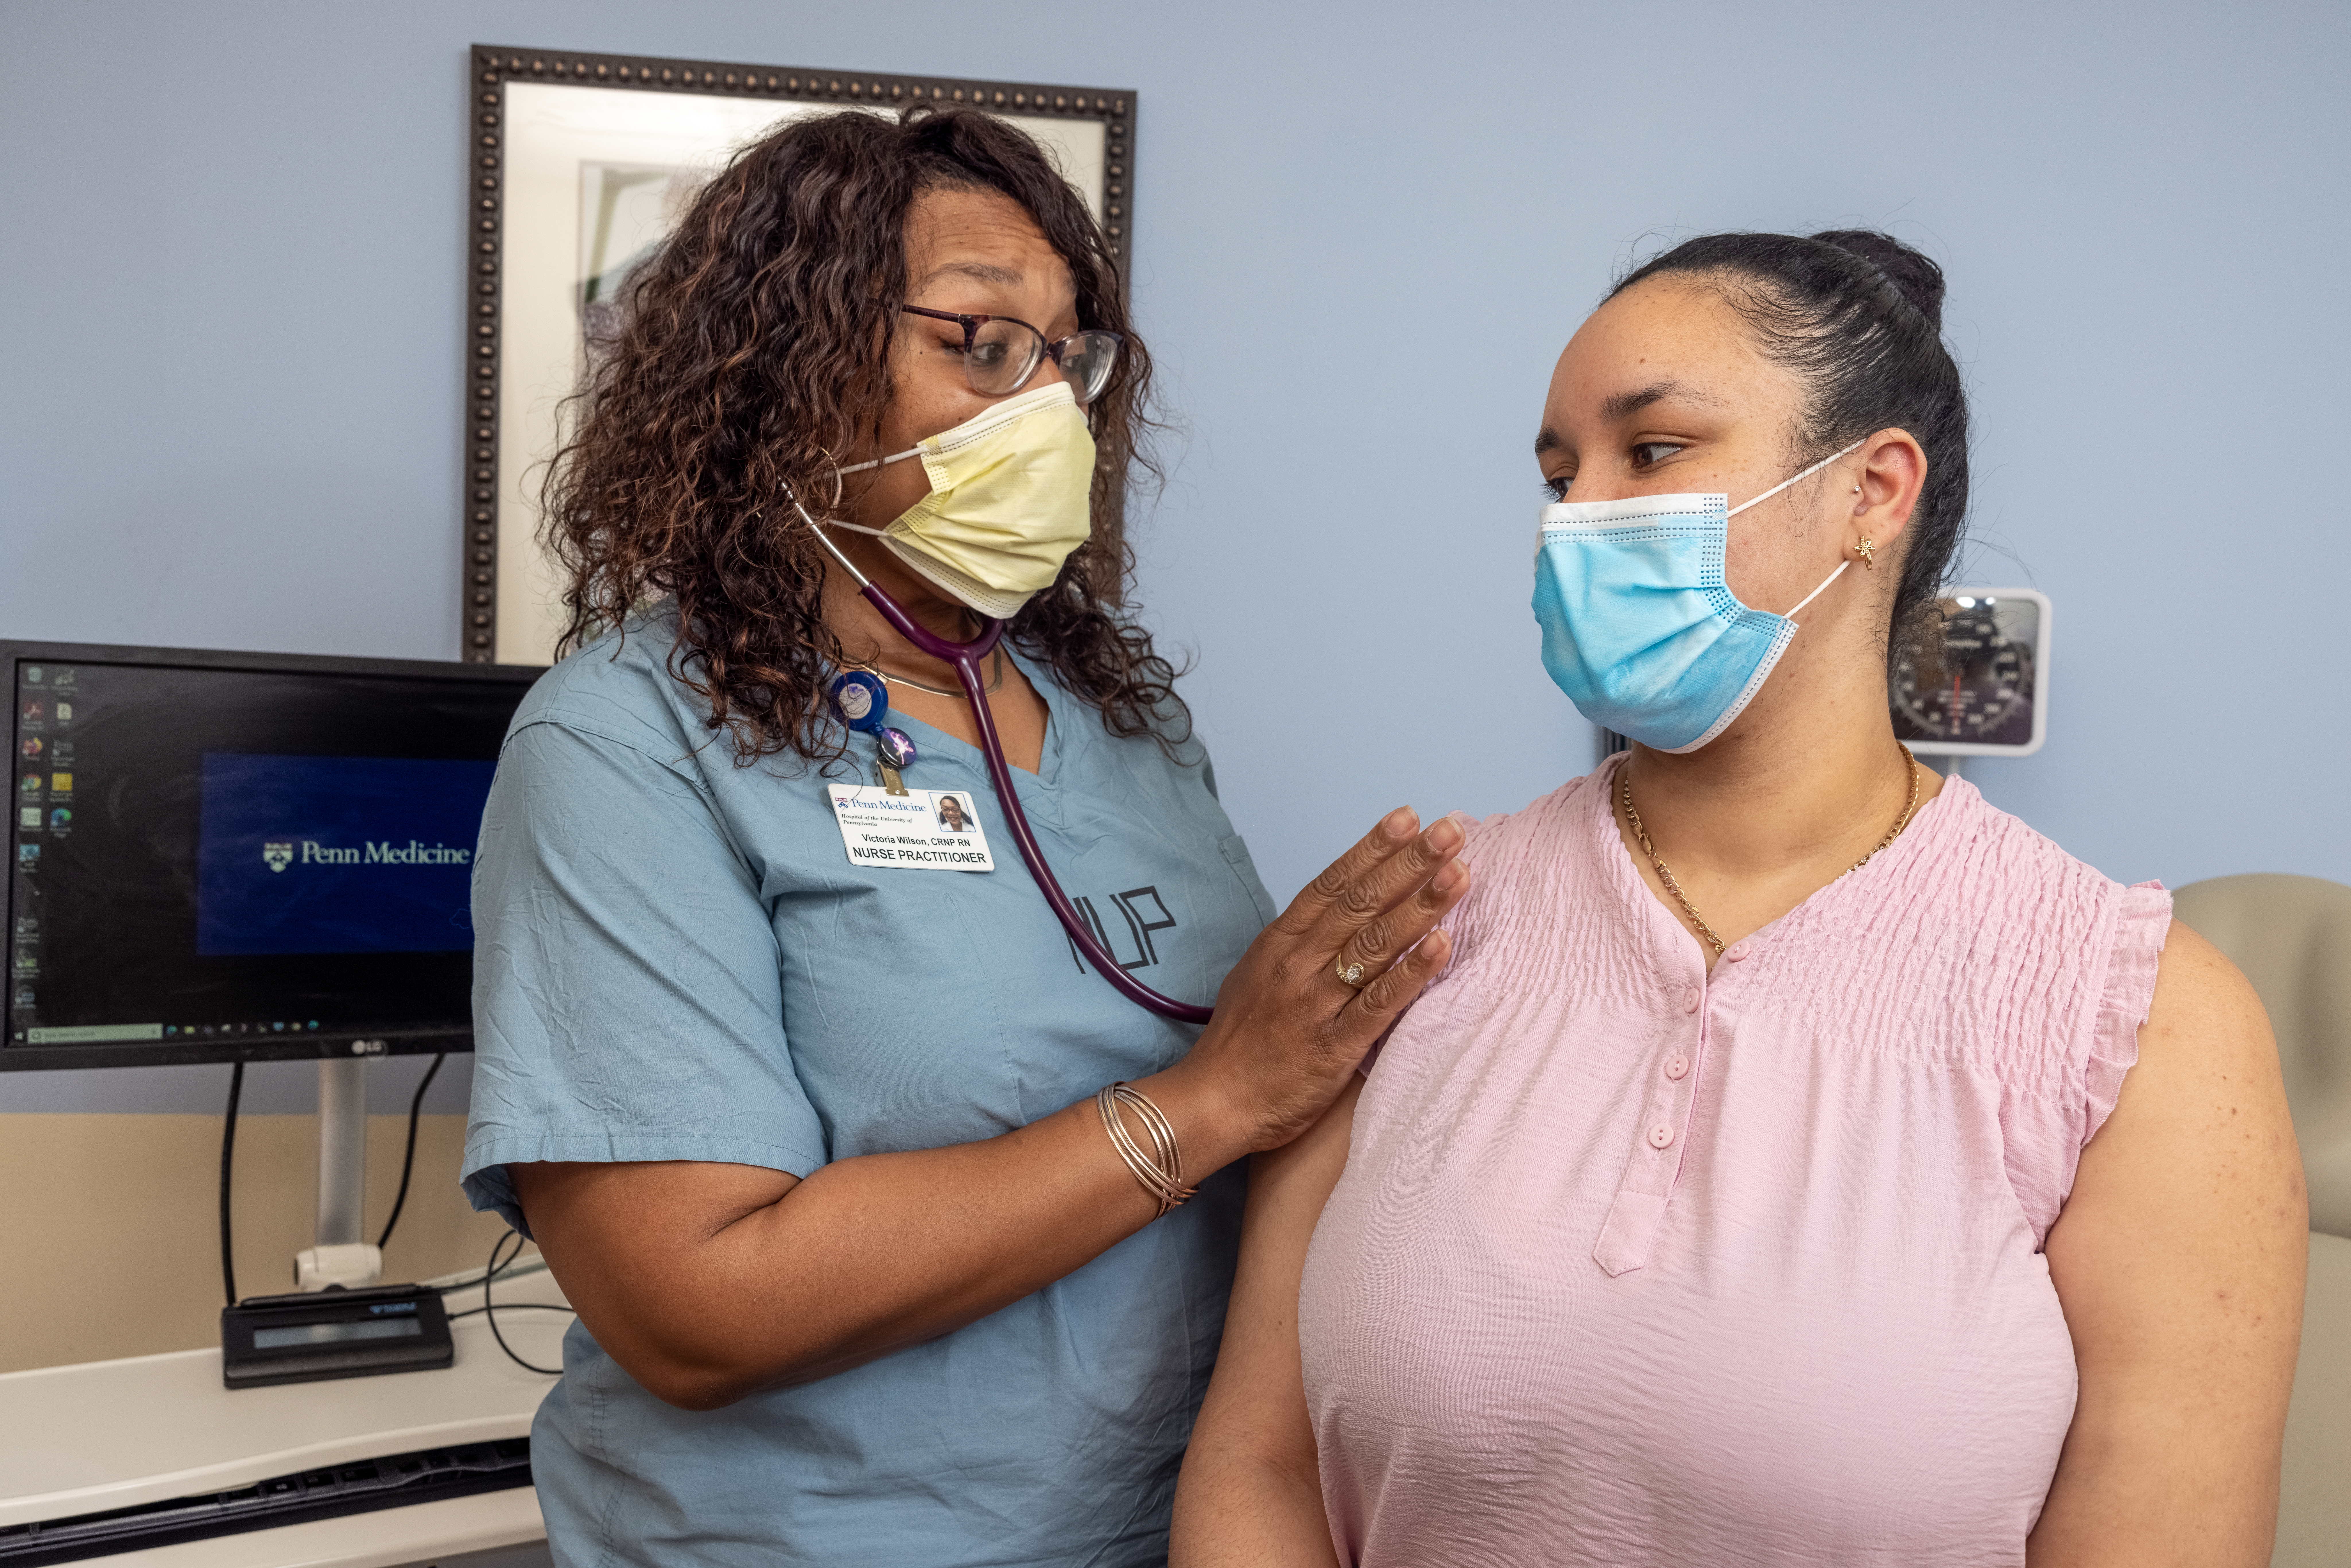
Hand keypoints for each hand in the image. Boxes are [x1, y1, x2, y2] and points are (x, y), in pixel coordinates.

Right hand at [1148, 808, 1469, 1160]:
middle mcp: (1297, 965)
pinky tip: (1442, 945)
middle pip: (1359, 903)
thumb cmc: (1239, 1042)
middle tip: (1450, 830)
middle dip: (1408, 863)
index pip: (1331, 884)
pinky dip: (1411, 973)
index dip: (1372, 848)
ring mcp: (1314, 1004)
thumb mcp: (1258, 976)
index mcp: (1279, 943)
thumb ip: (1298, 945)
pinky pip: (1378, 1004)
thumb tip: (1340, 915)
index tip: (1409, 817)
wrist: (1213, 1102)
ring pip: (1374, 944)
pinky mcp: (1333, 1047)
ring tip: (1459, 873)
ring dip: (1420, 905)